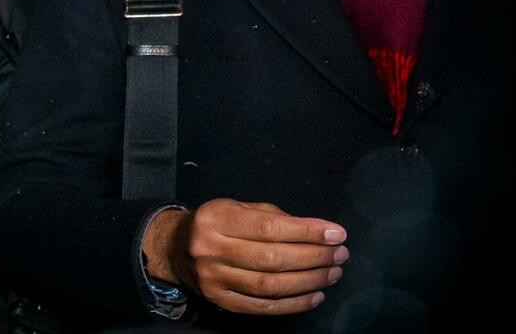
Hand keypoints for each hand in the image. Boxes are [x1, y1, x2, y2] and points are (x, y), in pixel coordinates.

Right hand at [143, 199, 347, 314]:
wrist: (175, 248)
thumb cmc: (216, 224)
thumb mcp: (237, 208)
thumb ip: (272, 218)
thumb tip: (319, 233)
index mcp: (215, 219)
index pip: (268, 227)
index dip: (306, 232)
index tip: (336, 233)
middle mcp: (210, 249)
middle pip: (272, 258)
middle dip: (313, 257)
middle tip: (340, 254)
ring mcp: (214, 278)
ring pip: (270, 285)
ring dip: (309, 281)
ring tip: (333, 273)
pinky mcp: (220, 300)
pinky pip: (262, 307)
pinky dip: (293, 304)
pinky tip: (315, 295)